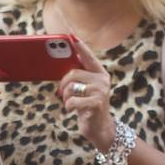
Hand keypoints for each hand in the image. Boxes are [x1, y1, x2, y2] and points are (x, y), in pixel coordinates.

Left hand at [60, 36, 114, 151]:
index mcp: (100, 74)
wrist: (99, 128)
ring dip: (66, 98)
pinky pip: (72, 101)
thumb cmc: (88, 107)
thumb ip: (79, 78)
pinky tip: (74, 110)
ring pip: (71, 87)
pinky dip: (68, 107)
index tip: (71, 36)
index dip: (80, 47)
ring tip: (72, 104)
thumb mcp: (85, 90)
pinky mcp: (96, 103)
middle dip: (63, 85)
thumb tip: (62, 66)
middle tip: (62, 94)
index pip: (89, 57)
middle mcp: (102, 80)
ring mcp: (101, 91)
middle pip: (73, 73)